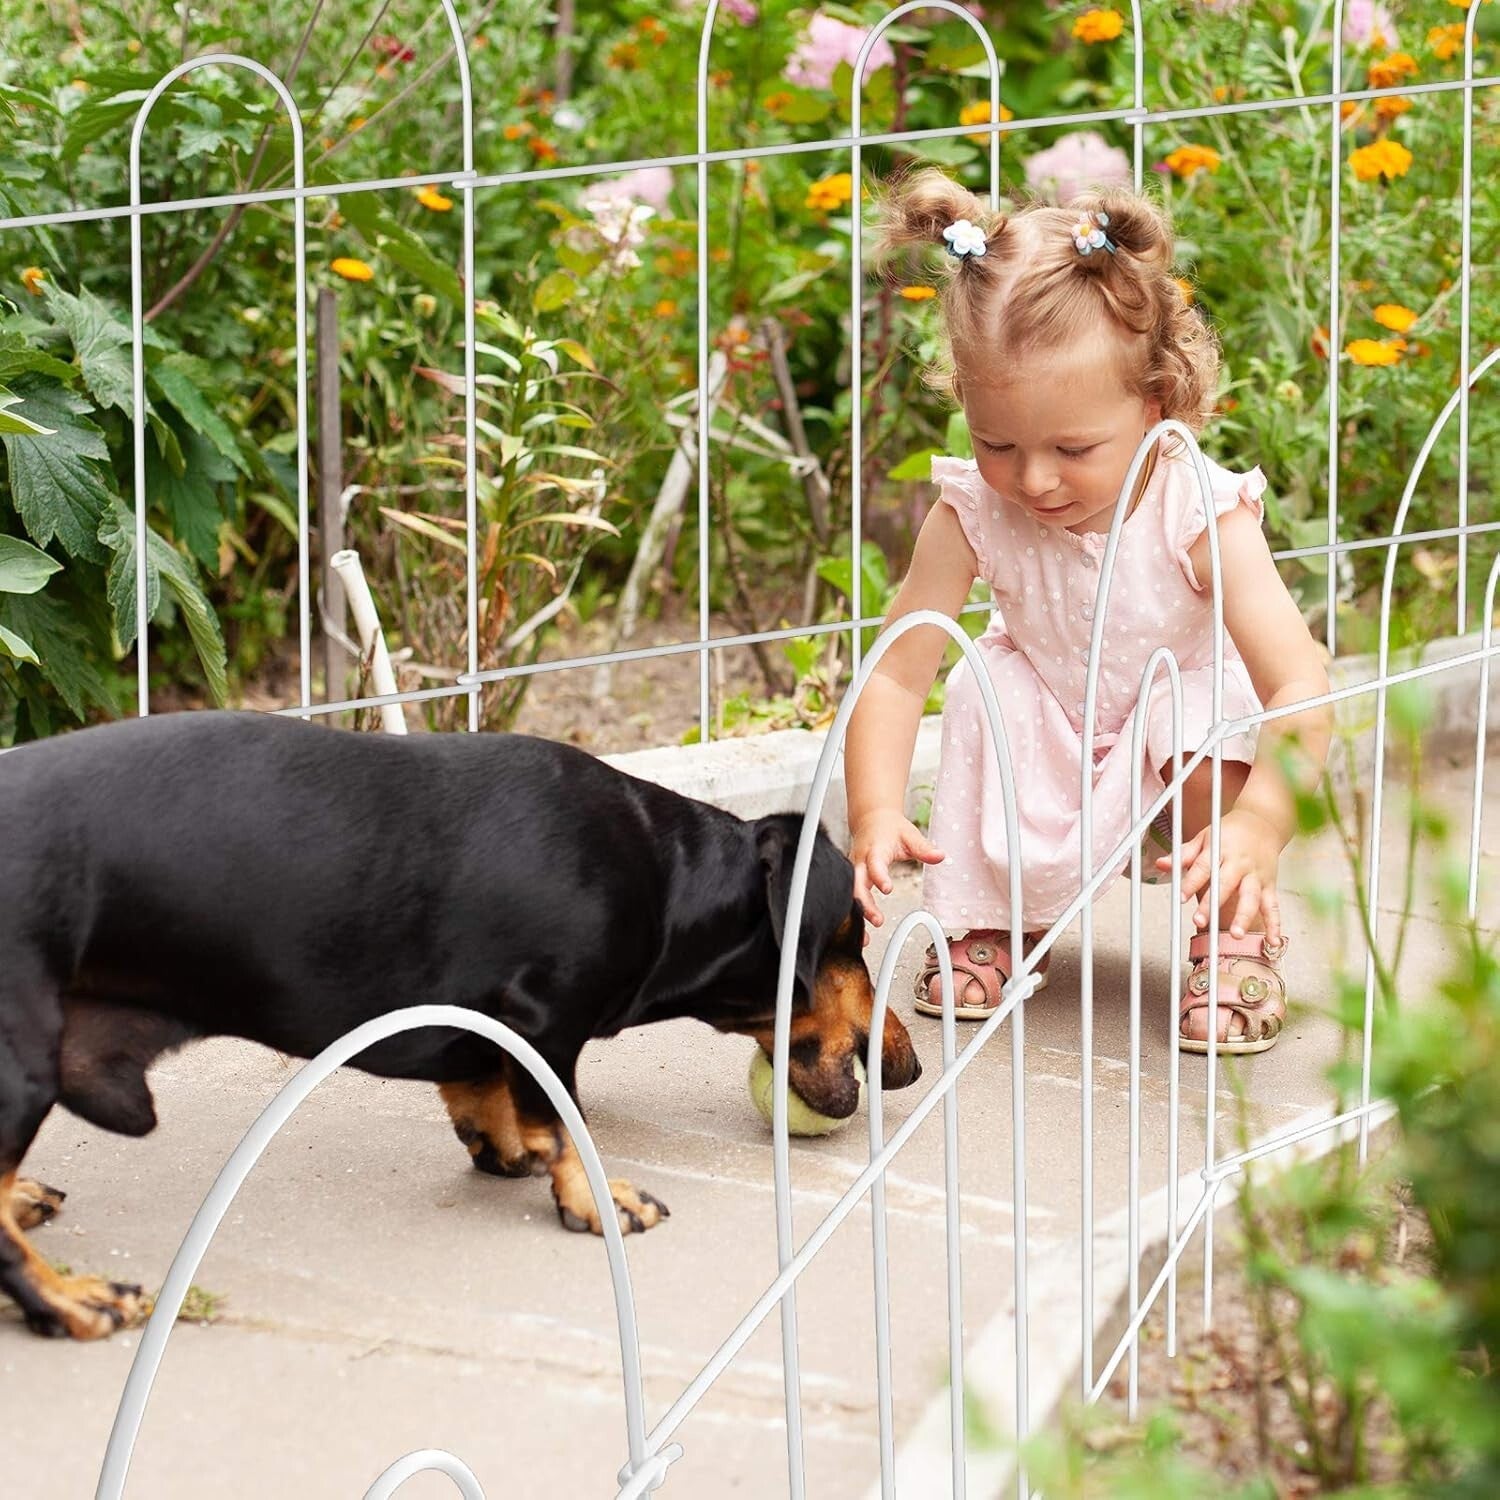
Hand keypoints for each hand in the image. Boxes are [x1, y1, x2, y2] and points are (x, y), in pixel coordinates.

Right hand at [850, 810, 944, 938]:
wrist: (870, 820)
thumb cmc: (889, 828)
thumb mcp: (910, 835)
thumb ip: (924, 848)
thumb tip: (940, 856)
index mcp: (874, 849)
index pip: (874, 863)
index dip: (879, 876)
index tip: (887, 889)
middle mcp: (860, 862)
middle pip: (856, 884)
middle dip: (864, 903)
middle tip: (877, 920)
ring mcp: (854, 871)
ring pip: (849, 895)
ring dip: (855, 915)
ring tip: (865, 937)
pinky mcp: (853, 880)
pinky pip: (850, 898)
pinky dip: (853, 915)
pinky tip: (860, 934)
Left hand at [1155, 807, 1283, 943]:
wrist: (1263, 823)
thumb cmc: (1229, 832)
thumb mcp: (1204, 837)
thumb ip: (1183, 854)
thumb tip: (1160, 864)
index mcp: (1220, 849)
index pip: (1203, 867)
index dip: (1191, 882)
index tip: (1181, 897)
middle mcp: (1240, 863)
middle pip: (1225, 885)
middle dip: (1212, 904)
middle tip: (1200, 921)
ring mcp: (1256, 875)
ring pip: (1251, 897)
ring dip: (1243, 916)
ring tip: (1235, 934)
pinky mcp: (1270, 884)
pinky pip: (1273, 906)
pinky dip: (1275, 924)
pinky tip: (1272, 941)